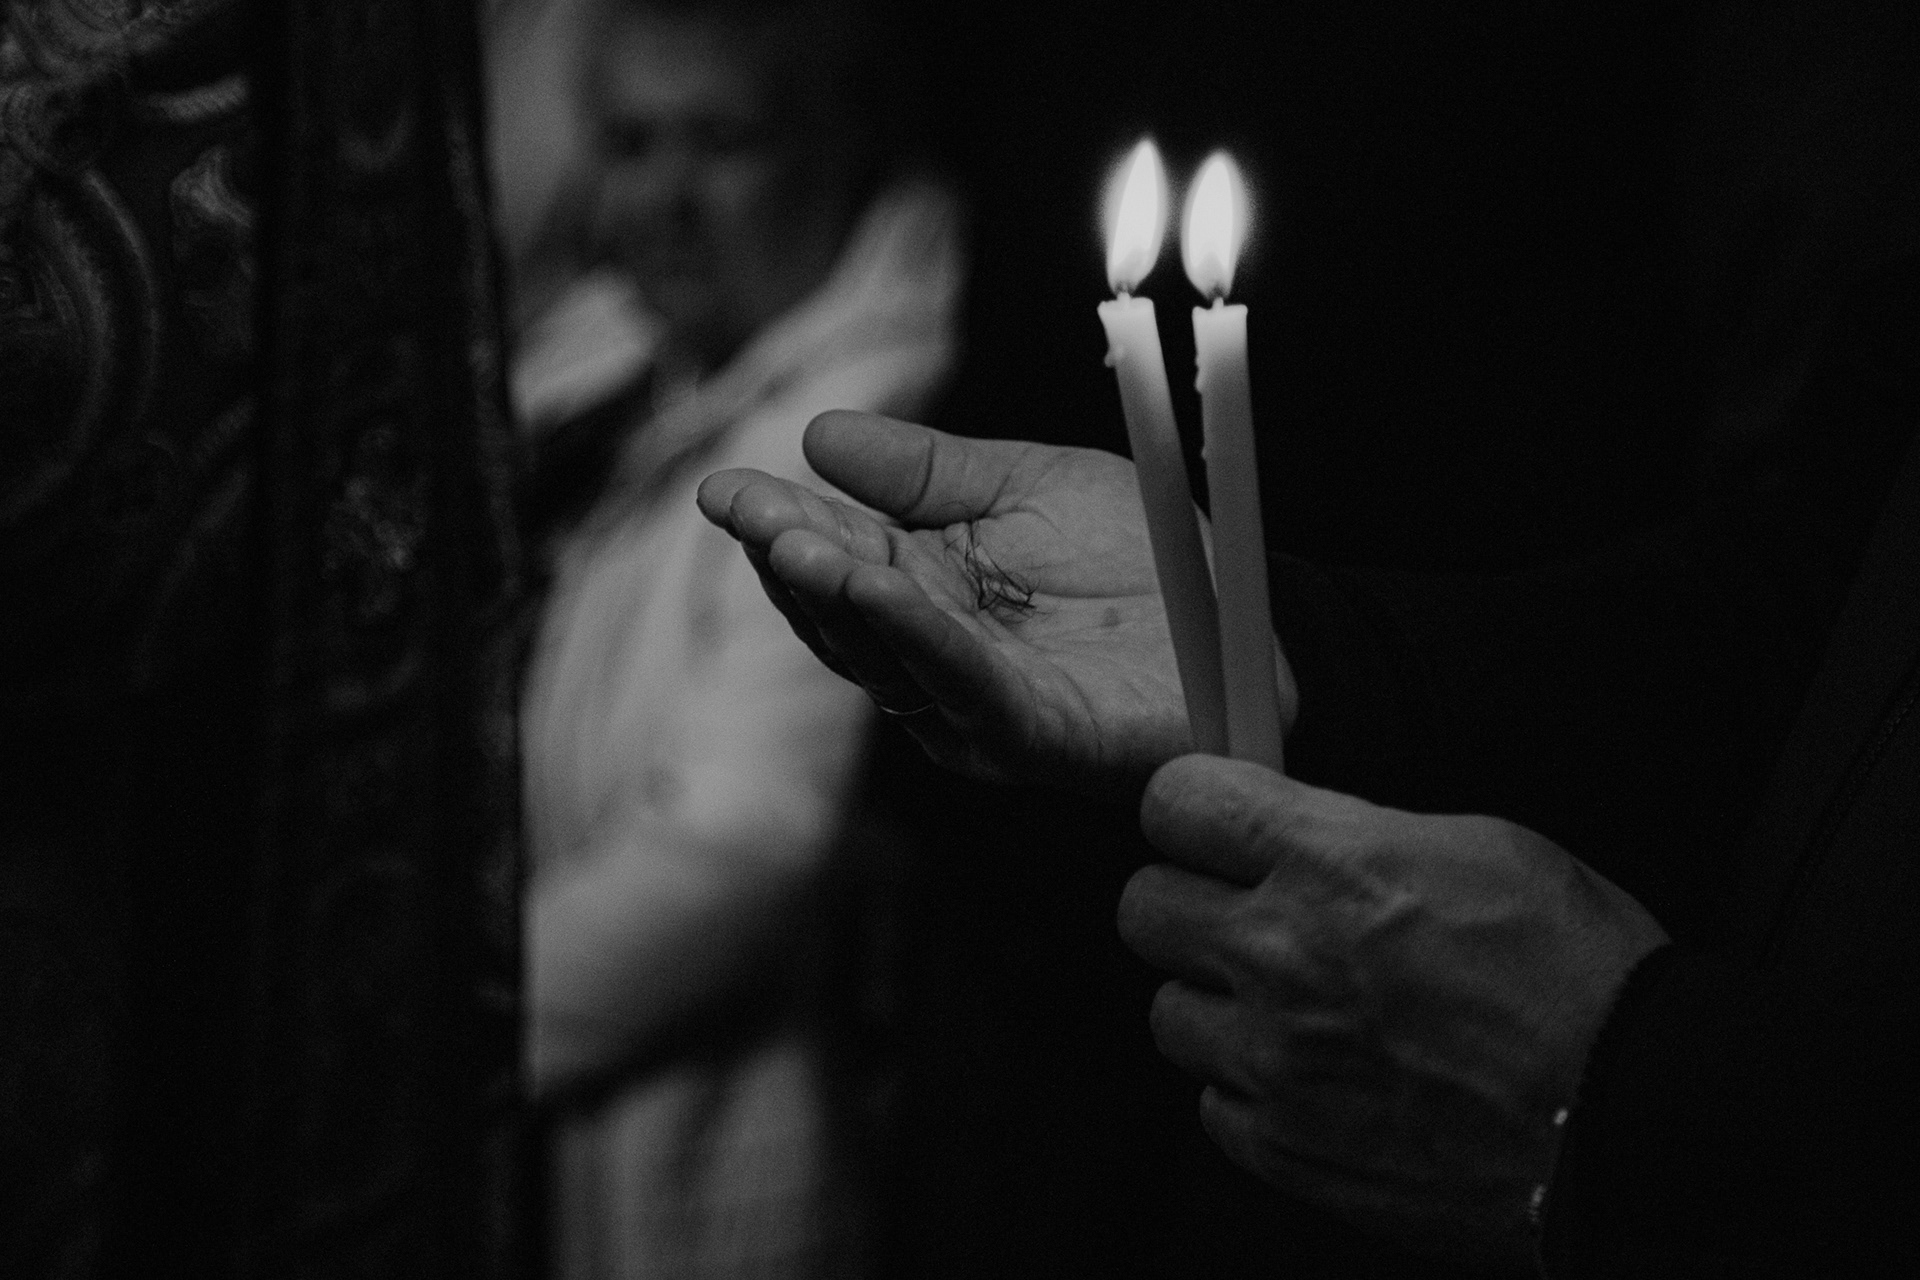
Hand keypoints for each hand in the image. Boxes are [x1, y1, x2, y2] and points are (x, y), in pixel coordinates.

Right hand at [698, 411, 1295, 791]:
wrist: (1252, 620)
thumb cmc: (1142, 559)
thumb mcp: (1025, 485)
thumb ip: (927, 470)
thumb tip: (817, 433)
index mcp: (929, 595)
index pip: (839, 559)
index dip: (780, 524)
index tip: (723, 487)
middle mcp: (937, 657)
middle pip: (843, 613)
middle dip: (790, 558)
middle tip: (744, 508)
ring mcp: (978, 704)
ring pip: (887, 654)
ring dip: (836, 597)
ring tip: (793, 541)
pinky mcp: (1032, 734)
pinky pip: (963, 684)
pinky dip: (916, 638)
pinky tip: (877, 590)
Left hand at [1118, 756, 1667, 1266]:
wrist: (1630, 1122)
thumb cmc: (1584, 978)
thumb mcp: (1485, 847)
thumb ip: (1362, 836)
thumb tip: (1304, 833)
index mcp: (1329, 862)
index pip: (1176, 802)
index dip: (1193, 808)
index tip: (1210, 822)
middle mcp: (1279, 955)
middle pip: (1142, 907)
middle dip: (1189, 903)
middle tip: (1243, 916)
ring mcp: (1275, 1059)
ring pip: (1168, 1013)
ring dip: (1220, 1006)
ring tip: (1295, 1011)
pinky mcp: (1286, 1149)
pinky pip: (1214, 1105)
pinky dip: (1254, 1092)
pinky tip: (1319, 1081)